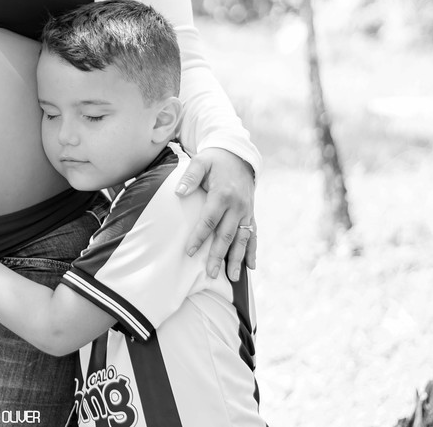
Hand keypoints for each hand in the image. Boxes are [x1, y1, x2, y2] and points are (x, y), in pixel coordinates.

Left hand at [176, 147, 256, 280]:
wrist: (239, 155)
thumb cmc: (215, 160)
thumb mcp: (201, 161)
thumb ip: (190, 176)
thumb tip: (179, 192)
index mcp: (223, 194)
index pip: (209, 220)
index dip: (200, 236)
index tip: (190, 252)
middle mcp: (238, 205)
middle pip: (227, 234)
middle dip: (219, 255)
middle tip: (211, 273)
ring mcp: (246, 211)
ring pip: (242, 238)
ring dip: (238, 258)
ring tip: (232, 277)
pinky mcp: (251, 213)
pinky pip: (253, 234)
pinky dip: (252, 250)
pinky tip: (251, 266)